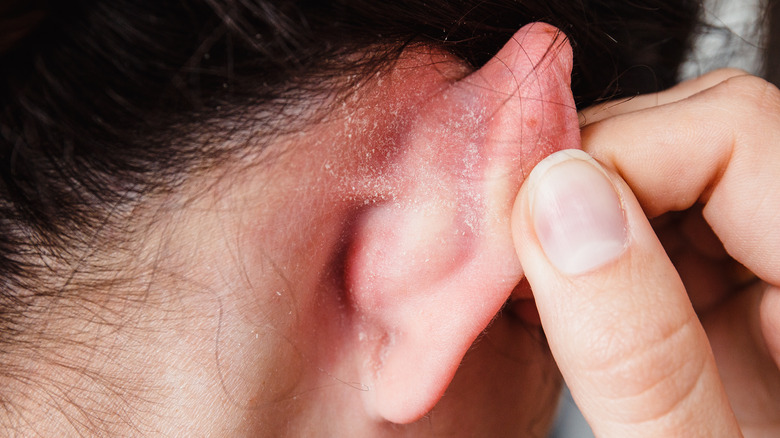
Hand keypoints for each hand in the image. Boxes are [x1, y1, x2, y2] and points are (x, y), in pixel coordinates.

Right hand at [512, 69, 779, 436]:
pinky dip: (592, 247)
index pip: (734, 131)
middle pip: (700, 132)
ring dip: (581, 214)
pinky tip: (565, 301)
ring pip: (669, 169)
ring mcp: (779, 267)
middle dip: (587, 180)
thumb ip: (637, 351)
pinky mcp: (739, 286)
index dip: (613, 159)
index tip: (527, 225)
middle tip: (520, 255)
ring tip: (535, 287)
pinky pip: (657, 220)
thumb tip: (559, 206)